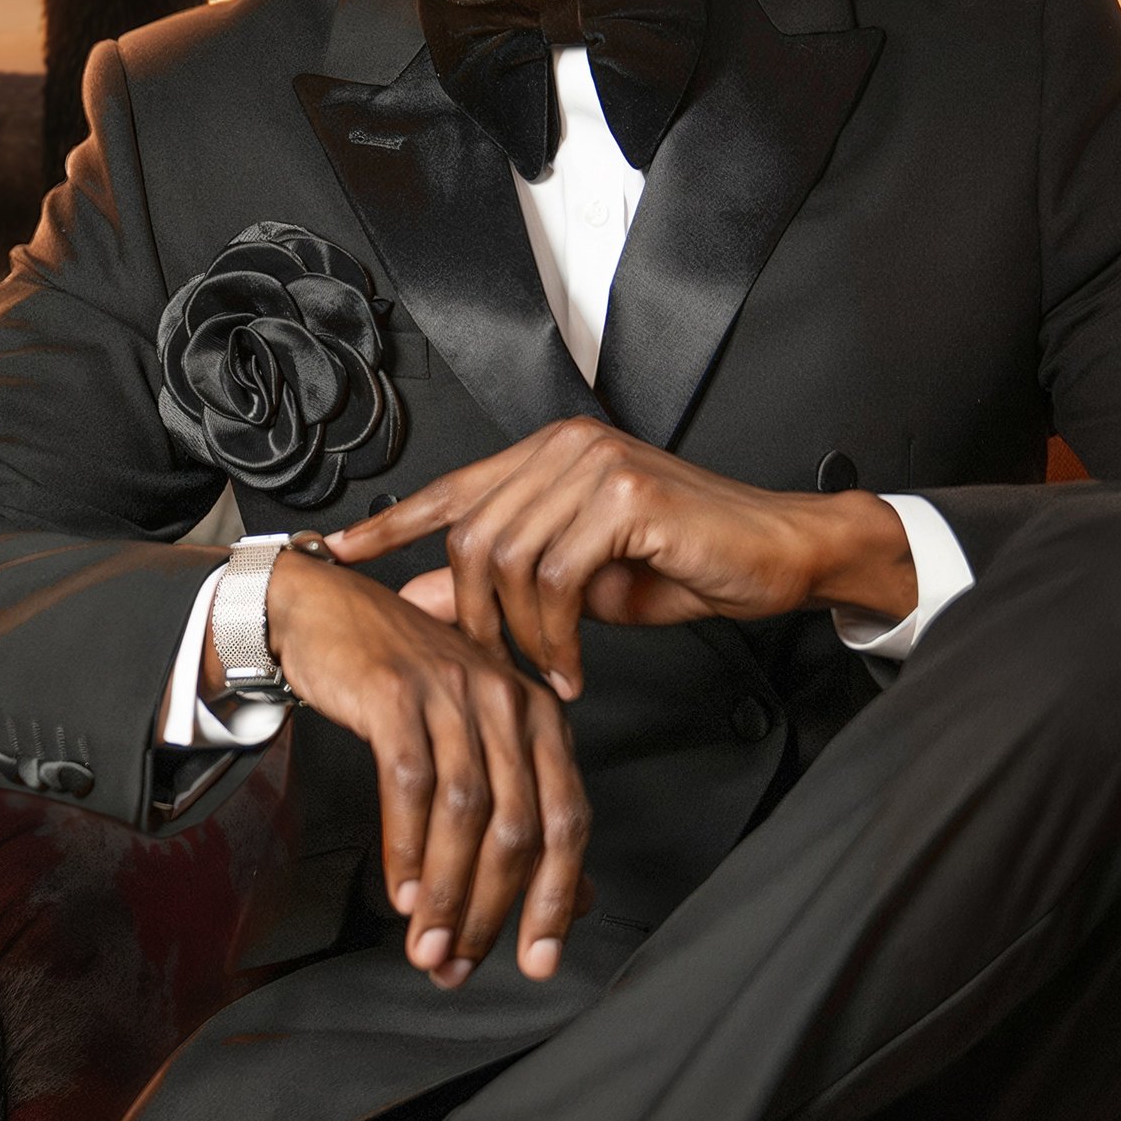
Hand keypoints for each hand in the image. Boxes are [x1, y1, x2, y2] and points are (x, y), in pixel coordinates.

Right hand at [258, 548, 593, 988]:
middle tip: (459, 966)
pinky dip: (405, 847)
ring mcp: (453, 692)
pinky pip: (409, 784)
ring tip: (425, 947)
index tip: (538, 962)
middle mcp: (507, 699)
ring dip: (445, 893)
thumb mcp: (474, 738)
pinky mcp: (396, 692)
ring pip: (465, 813)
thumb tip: (575, 901)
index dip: (557, 900)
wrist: (324, 611)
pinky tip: (398, 892)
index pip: (568, 820)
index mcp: (539, 716)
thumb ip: (522, 808)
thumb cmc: (402, 683)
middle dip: (491, 910)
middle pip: (519, 825)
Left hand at [322, 422, 917, 702]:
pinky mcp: (625, 495)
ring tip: (547, 673)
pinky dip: (555, 636)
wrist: (783, 556)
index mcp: (547, 456)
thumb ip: (504, 584)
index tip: (336, 552)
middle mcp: (563, 447)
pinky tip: (574, 668)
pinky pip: (555, 578)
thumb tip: (418, 600)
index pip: (449, 488)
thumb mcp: (581, 582)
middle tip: (496, 667)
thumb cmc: (689, 564)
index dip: (389, 524)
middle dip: (470, 613)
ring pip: (505, 558)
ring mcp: (594, 463)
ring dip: (518, 634)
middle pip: (469, 533)